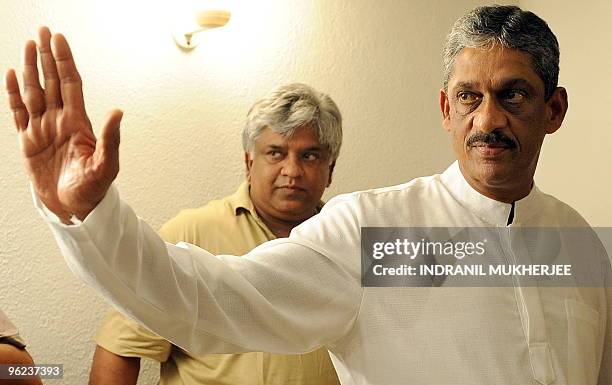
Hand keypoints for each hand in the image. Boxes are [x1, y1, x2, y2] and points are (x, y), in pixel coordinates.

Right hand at [5, 27, 122, 222]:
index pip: (70, 84)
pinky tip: (11, 76)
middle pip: (52, 81)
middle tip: (43, 32)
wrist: (74, 208)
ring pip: (34, 92)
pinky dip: (13, 94)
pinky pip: (18, 113)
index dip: (64, 61)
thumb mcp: (107, 165)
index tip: (59, 40)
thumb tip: (118, 112)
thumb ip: (111, 138)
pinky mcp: (28, 142)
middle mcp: (60, 121)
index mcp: (78, 123)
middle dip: (46, 57)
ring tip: (27, 45)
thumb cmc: (94, 189)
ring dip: (30, 69)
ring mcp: (43, 129)